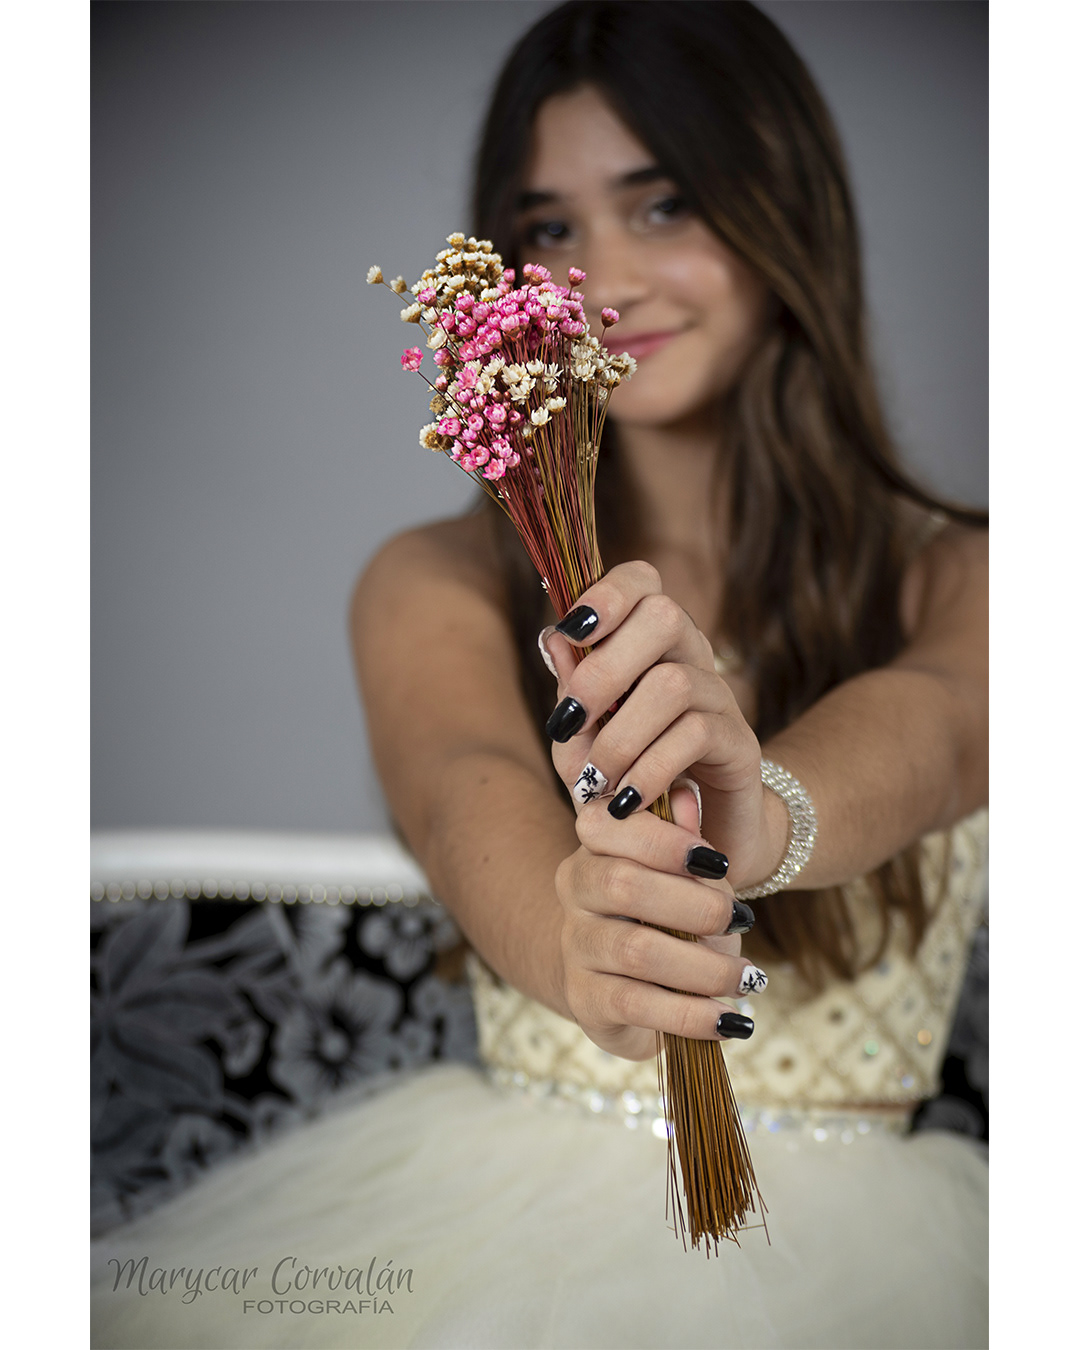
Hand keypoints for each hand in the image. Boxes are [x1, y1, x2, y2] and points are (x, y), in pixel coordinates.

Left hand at [540, 561, 784, 892]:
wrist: (685, 845)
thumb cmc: (624, 779)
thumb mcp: (584, 739)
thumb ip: (572, 691)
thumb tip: (553, 637)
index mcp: (650, 643)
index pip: (643, 581)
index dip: (608, 593)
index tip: (570, 630)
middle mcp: (692, 657)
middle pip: (664, 616)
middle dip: (604, 669)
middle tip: (567, 724)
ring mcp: (720, 697)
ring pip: (673, 684)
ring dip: (620, 736)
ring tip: (594, 780)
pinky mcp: (740, 743)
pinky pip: (696, 735)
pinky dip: (649, 768)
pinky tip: (625, 799)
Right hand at [553, 783, 764, 1059]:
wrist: (628, 984)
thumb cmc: (667, 917)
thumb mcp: (686, 877)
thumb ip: (686, 840)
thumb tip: (686, 796)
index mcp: (595, 847)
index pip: (608, 826)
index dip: (663, 839)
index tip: (718, 862)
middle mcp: (575, 892)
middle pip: (622, 884)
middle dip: (694, 904)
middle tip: (743, 920)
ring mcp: (575, 947)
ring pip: (636, 949)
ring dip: (705, 966)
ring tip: (749, 977)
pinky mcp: (586, 1001)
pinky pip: (639, 1005)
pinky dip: (694, 1014)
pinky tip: (732, 1019)